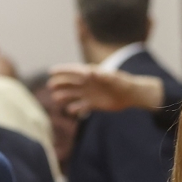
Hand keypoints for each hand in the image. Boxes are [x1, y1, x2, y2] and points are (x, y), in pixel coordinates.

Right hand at [47, 65, 163, 116]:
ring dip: (64, 96)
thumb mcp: (113, 78)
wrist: (131, 95)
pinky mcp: (93, 104)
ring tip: (56, 99)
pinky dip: (75, 108)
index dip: (62, 70)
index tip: (51, 71)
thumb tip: (89, 71)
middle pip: (70, 82)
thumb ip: (102, 75)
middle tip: (51, 86)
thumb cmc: (123, 83)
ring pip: (73, 95)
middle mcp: (88, 83)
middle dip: (60, 83)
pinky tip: (71, 111)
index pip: (73, 70)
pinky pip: (81, 106)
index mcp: (91, 74)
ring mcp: (89, 94)